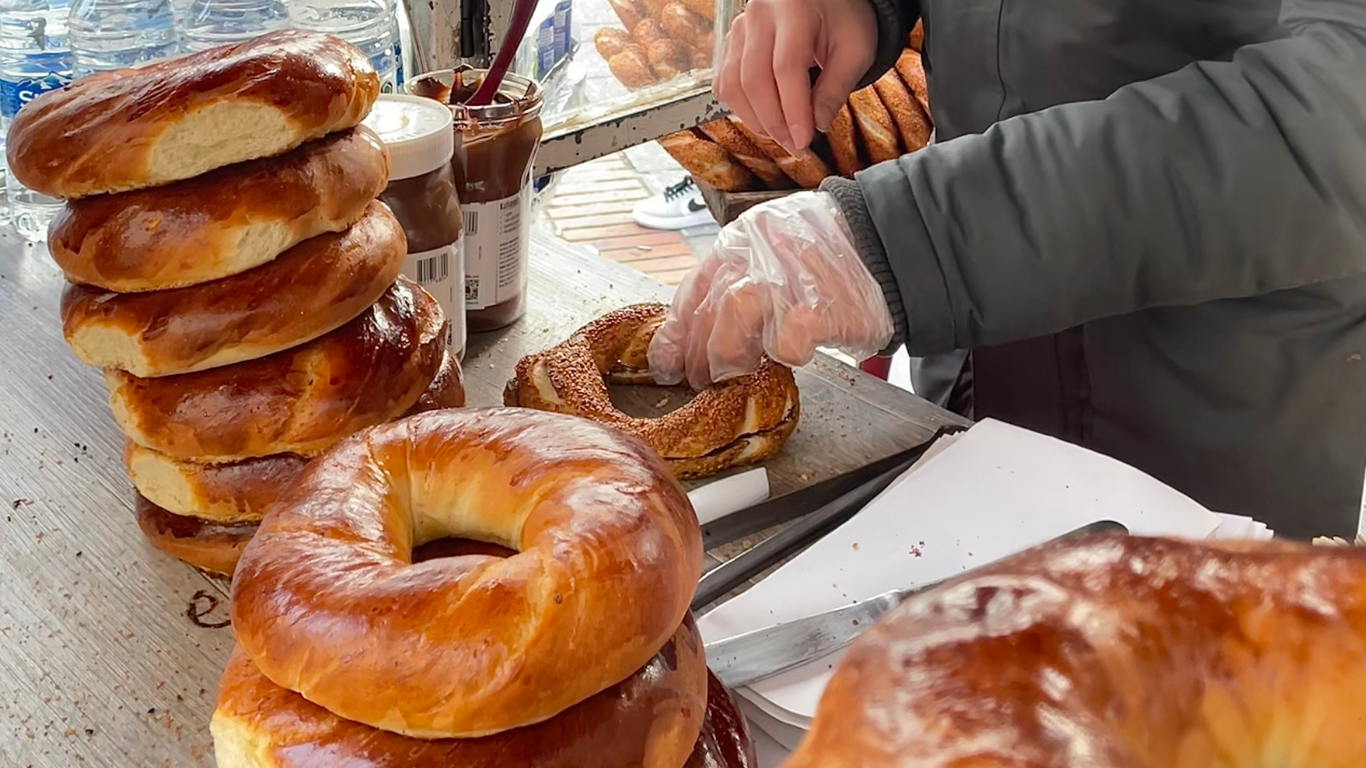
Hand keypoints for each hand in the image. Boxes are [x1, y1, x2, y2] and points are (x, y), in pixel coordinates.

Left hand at [648, 191, 893, 389]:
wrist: (891, 240)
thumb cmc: (832, 251)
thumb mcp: (774, 247)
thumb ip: (738, 278)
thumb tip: (698, 328)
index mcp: (741, 239)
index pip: (692, 290)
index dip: (676, 333)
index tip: (667, 362)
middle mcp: (756, 252)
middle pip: (707, 310)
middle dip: (698, 355)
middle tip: (703, 380)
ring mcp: (785, 276)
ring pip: (732, 320)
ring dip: (730, 356)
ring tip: (741, 372)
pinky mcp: (816, 305)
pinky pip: (786, 342)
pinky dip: (787, 354)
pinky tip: (796, 352)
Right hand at [713, 0, 877, 152]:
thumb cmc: (842, 18)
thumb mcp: (855, 50)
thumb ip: (836, 88)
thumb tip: (815, 125)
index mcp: (794, 9)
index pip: (786, 68)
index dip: (793, 110)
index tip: (803, 140)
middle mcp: (760, 15)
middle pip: (754, 79)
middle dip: (774, 122)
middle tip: (795, 145)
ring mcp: (740, 27)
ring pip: (733, 84)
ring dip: (755, 119)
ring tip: (781, 135)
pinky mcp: (731, 41)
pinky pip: (724, 81)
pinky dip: (740, 107)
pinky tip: (763, 117)